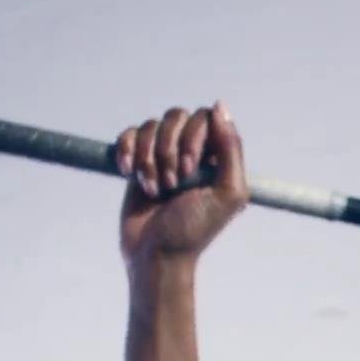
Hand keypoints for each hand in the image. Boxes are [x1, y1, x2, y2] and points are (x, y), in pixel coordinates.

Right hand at [114, 101, 249, 265]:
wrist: (156, 254)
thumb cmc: (194, 229)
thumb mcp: (227, 194)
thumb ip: (232, 150)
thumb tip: (220, 106)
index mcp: (216, 156)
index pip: (206, 117)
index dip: (194, 137)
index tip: (191, 169)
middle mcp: (190, 150)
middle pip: (176, 116)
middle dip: (169, 149)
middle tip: (173, 184)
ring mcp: (162, 154)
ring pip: (150, 125)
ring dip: (148, 157)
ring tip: (153, 188)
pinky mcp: (136, 162)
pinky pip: (128, 134)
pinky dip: (127, 151)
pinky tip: (129, 172)